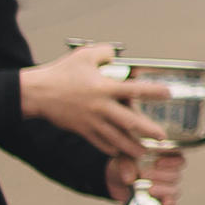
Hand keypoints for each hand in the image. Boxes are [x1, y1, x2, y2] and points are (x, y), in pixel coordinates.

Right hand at [20, 45, 169, 162]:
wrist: (37, 93)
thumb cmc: (60, 73)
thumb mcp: (84, 55)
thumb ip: (105, 52)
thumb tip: (117, 54)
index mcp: (104, 87)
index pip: (134, 89)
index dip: (153, 91)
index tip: (168, 93)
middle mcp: (100, 106)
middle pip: (129, 121)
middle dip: (147, 130)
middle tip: (162, 137)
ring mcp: (91, 121)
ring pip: (116, 137)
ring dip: (131, 146)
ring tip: (144, 152)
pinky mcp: (82, 130)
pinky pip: (100, 142)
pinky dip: (111, 148)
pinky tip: (119, 151)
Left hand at [108, 150, 185, 204]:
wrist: (118, 181)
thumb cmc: (126, 166)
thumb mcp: (124, 159)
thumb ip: (126, 164)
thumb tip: (130, 178)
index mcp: (166, 159)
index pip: (179, 160)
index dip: (172, 162)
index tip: (158, 162)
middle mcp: (169, 174)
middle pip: (177, 176)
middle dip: (161, 176)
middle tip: (145, 174)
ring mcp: (166, 190)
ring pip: (175, 191)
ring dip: (162, 190)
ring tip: (148, 189)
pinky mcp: (162, 203)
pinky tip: (163, 202)